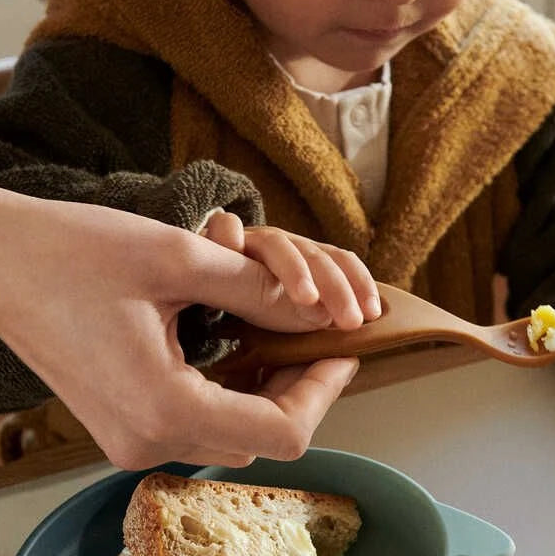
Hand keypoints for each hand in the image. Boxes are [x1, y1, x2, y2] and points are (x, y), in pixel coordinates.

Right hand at [0, 200, 367, 469]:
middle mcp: (147, 444)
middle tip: (313, 334)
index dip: (324, 391)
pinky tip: (234, 347)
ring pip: (231, 436)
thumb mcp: (179, 260)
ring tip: (276, 334)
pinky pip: (196, 425)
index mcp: (165, 410)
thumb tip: (322, 310)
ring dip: (264, 393)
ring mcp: (129, 444)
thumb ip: (259, 291)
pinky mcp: (118, 431)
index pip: (283, 433)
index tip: (342, 347)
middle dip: (298, 390)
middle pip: (259, 440)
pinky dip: (228, 394)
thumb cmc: (73, 252)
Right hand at [200, 210, 379, 328]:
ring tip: (308, 299)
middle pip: (315, 255)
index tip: (372, 313)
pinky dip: (229, 234)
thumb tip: (348, 329)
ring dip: (296, 270)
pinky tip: (231, 249)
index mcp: (302, 258)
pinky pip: (225, 227)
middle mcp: (280, 245)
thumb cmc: (244, 303)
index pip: (339, 260)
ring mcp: (248, 240)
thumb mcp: (284, 312)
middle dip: (337, 288)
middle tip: (351, 320)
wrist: (182, 282)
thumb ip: (312, 314)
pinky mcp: (214, 239)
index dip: (359, 283)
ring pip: (279, 245)